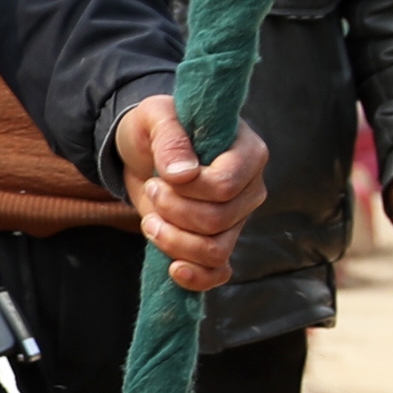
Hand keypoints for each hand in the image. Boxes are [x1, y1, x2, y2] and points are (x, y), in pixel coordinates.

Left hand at [114, 96, 268, 292]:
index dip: (188, 189)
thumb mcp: (155, 116)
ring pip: (215, 250)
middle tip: (152, 189)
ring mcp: (237, 218)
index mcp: (247, 152)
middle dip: (173, 211)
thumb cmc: (155, 126)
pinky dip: (196, 277)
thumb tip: (181, 174)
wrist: (142, 152)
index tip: (162, 175)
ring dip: (173, 240)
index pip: (226, 186)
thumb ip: (170, 137)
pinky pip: (218, 272)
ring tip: (150, 220)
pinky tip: (173, 268)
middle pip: (218, 220)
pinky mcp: (218, 241)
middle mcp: (250, 188)